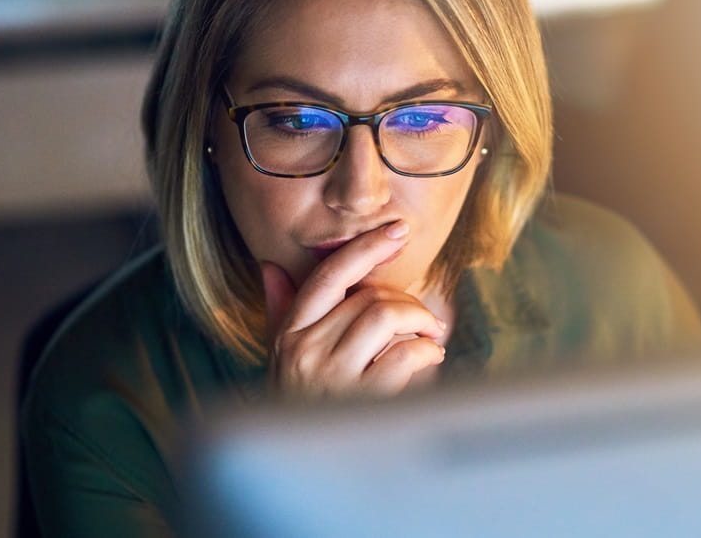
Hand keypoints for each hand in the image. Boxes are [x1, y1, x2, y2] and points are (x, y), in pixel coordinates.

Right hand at [261, 221, 446, 398]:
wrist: (298, 469)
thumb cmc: (295, 407)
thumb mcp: (278, 358)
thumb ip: (280, 311)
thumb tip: (269, 267)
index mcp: (288, 333)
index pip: (329, 276)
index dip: (366, 248)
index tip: (396, 231)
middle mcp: (305, 350)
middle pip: (367, 297)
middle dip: (406, 301)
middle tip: (423, 319)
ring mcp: (332, 377)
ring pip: (386, 317)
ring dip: (421, 322)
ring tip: (430, 337)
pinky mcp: (361, 401)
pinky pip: (405, 355)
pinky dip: (427, 352)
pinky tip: (430, 359)